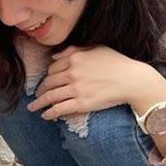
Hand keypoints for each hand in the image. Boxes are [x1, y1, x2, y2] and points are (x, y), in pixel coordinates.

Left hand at [27, 45, 154, 118]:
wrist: (132, 80)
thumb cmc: (117, 63)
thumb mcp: (96, 49)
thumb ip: (74, 50)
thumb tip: (55, 56)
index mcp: (75, 58)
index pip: (53, 68)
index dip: (47, 76)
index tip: (45, 82)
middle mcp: (72, 73)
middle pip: (49, 82)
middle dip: (40, 90)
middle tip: (36, 96)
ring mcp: (76, 89)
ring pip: (50, 96)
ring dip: (39, 103)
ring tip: (33, 108)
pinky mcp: (81, 103)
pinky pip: (59, 109)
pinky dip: (49, 113)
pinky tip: (45, 116)